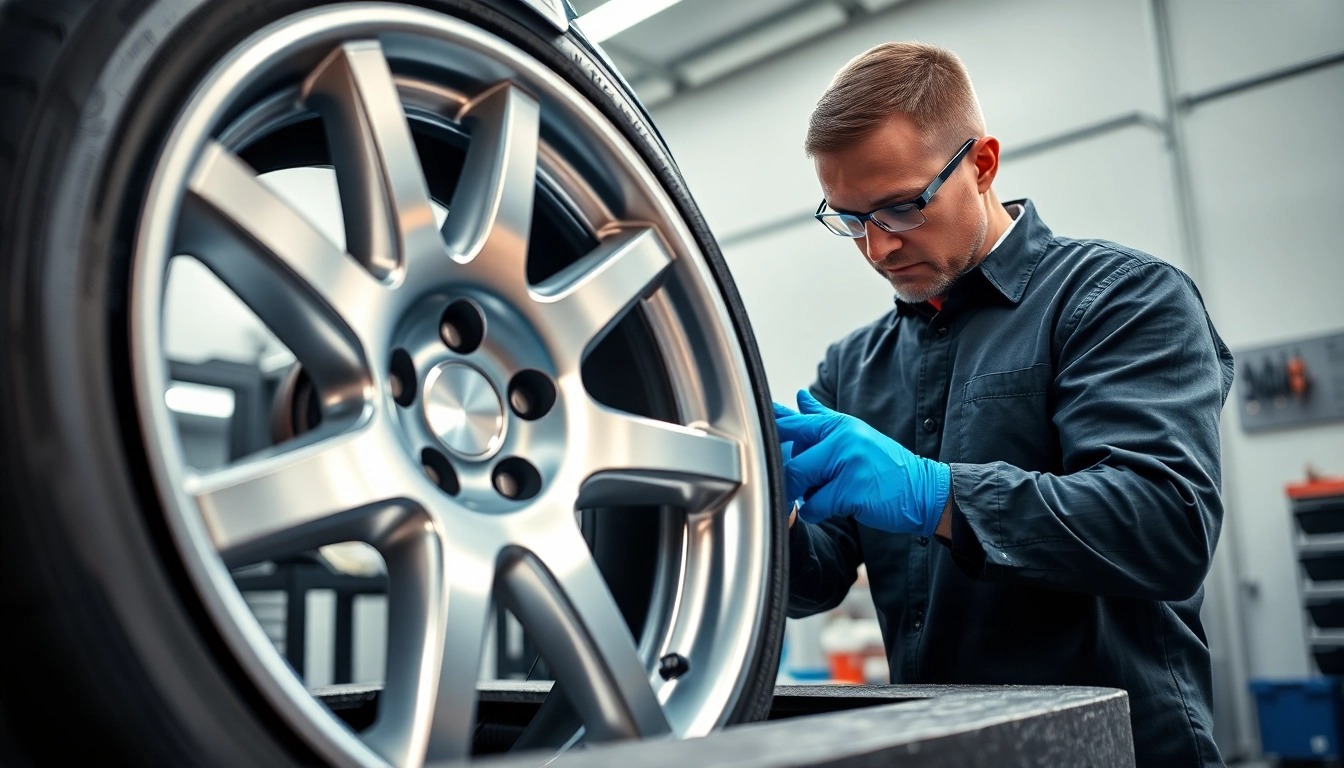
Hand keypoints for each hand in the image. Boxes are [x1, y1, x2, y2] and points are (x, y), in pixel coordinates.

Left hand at [773, 390, 949, 535]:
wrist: (922, 489)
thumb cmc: (884, 466)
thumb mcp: (855, 435)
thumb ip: (822, 418)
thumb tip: (800, 398)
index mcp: (840, 425)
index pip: (797, 423)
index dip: (774, 426)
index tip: (757, 425)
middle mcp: (843, 439)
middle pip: (793, 459)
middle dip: (791, 477)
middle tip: (804, 484)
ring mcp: (848, 463)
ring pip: (801, 484)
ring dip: (809, 496)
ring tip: (833, 492)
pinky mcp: (851, 490)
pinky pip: (814, 506)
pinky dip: (819, 512)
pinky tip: (840, 506)